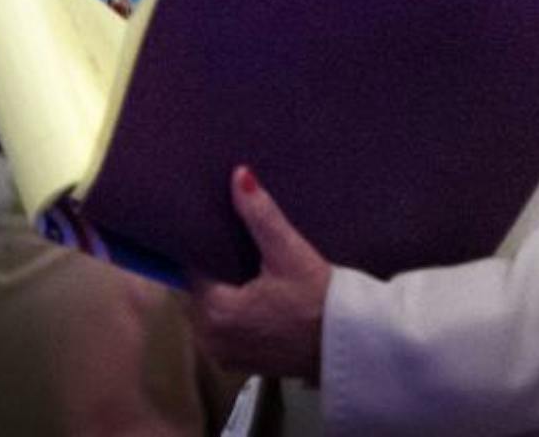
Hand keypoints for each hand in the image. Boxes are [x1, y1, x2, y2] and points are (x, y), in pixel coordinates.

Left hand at [188, 166, 331, 380]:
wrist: (347, 345)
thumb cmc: (319, 300)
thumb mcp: (288, 252)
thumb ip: (259, 213)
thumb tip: (239, 175)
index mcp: (215, 311)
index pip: (192, 270)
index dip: (206, 249)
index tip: (219, 233)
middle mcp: (210, 338)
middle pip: (198, 293)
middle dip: (213, 272)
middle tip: (235, 248)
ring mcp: (224, 355)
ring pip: (208, 313)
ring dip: (221, 295)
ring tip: (245, 270)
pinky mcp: (240, 364)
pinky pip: (223, 332)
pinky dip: (233, 316)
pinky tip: (254, 298)